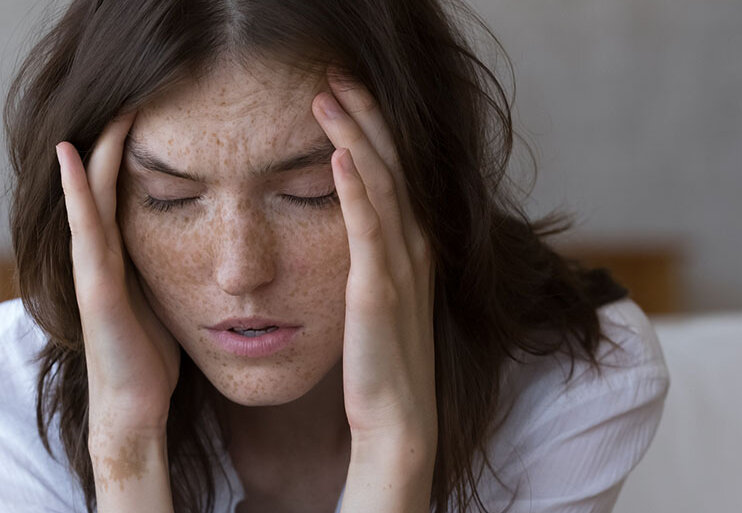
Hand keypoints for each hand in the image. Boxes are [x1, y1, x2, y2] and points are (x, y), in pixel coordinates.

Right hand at [57, 112, 180, 434]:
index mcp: (121, 256)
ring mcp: (92, 269)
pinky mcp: (95, 288)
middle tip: (134, 92)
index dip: (131, 150)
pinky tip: (71, 154)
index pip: (123, 189)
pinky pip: (86, 228)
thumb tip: (199, 240)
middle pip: (102, 183)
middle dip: (114, 139)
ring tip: (109, 107)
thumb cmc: (150, 359)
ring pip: (90, 196)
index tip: (154, 110)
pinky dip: (76, 189)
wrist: (132, 410)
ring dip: (96, 150)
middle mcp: (101, 256)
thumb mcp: (164, 298)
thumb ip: (168, 266)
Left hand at [311, 70, 437, 445]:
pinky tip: (339, 155)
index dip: (375, 124)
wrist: (398, 419)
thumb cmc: (382, 362)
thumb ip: (374, 257)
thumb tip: (353, 225)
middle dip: (365, 112)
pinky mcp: (378, 291)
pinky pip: (368, 229)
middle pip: (393, 162)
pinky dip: (355, 188)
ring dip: (355, 134)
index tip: (345, 89)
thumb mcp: (381, 297)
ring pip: (382, 183)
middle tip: (335, 71)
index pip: (397, 168)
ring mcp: (400, 267)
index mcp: (413, 245)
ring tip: (327, 95)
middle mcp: (414, 246)